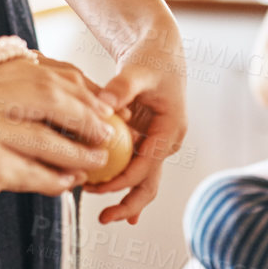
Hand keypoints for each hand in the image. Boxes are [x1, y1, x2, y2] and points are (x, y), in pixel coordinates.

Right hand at [0, 57, 112, 268]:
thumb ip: (2, 116)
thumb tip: (59, 113)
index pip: (35, 75)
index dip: (74, 91)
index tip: (97, 107)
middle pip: (48, 96)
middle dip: (84, 116)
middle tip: (106, 133)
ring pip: (47, 137)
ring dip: (78, 153)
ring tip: (95, 162)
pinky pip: (37, 172)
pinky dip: (57, 180)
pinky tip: (66, 185)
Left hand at [89, 28, 188, 226]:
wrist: (158, 49)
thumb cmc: (150, 57)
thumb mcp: (137, 69)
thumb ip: (121, 88)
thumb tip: (104, 106)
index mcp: (171, 128)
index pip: (147, 165)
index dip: (122, 181)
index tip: (96, 188)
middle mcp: (167, 141)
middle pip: (151, 183)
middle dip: (129, 204)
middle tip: (104, 219)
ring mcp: (157, 143)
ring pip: (143, 180)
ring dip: (123, 196)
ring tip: (103, 217)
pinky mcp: (146, 140)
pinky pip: (135, 168)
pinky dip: (123, 184)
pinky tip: (114, 210)